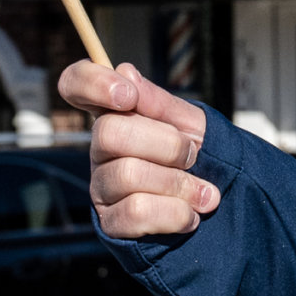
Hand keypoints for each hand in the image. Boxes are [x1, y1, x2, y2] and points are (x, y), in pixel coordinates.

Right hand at [59, 59, 216, 238]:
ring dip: (180, 184)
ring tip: (205, 194)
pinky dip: (175, 213)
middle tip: (193, 156)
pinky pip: (137, 212)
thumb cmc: (200, 159)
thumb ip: (160, 103)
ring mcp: (102, 188)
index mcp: (116, 116)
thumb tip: (124, 71)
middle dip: (167, 144)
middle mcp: (100, 151)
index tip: (127, 96)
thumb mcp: (191, 125)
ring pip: (128, 175)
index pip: (75, 85)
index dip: (92, 83)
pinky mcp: (111, 223)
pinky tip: (191, 215)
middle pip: (108, 133)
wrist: (220, 207)